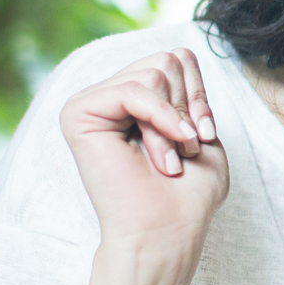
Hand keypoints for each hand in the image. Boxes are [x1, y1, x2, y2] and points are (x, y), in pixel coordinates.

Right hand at [59, 49, 228, 263]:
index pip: (179, 58)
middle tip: (183, 150)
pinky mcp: (79, 112)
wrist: (166, 231)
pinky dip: (161, 119)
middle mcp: (112, 95)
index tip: (204, 135)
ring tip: (169, 159)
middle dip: (188, 107)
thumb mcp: (201, 129)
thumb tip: (177, 53)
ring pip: (154, 73)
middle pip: (167, 60)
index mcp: (138, 100)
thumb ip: (188, 89)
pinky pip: (134, 90)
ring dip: (174, 122)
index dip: (199, 93)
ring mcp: (93, 102)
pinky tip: (165, 155)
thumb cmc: (188, 192)